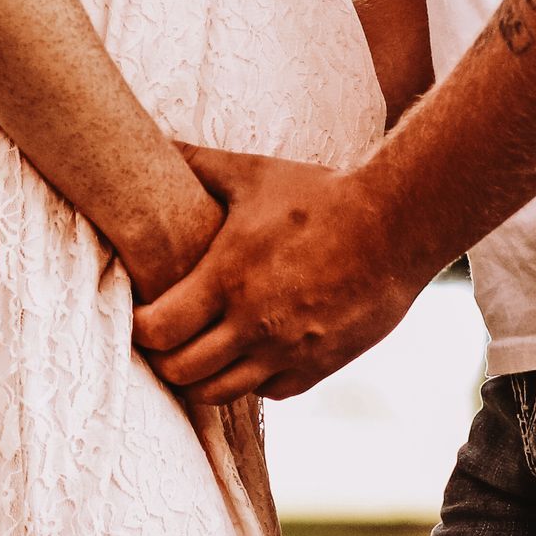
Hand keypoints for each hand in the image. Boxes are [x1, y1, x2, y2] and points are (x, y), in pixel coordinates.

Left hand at [131, 146, 421, 404]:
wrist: (396, 226)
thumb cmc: (319, 196)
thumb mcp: (252, 174)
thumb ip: (195, 162)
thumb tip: (150, 142)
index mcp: (227, 277)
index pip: (157, 330)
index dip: (140, 327)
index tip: (143, 312)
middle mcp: (253, 324)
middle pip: (180, 372)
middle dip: (162, 359)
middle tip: (163, 339)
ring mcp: (287, 351)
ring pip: (219, 393)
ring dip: (201, 378)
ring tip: (198, 352)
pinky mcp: (316, 367)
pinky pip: (266, 393)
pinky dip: (250, 381)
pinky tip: (248, 353)